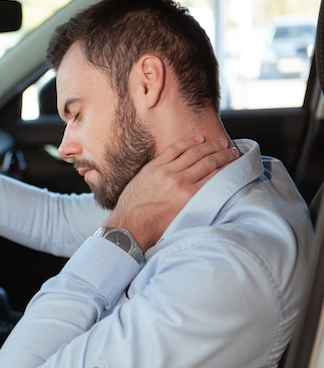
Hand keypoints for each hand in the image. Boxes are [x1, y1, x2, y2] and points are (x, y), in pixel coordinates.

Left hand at [106, 136, 238, 250]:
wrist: (130, 226)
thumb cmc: (156, 229)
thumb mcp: (184, 220)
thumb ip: (199, 205)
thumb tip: (214, 195)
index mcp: (190, 197)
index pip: (217, 176)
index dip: (229, 167)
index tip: (237, 162)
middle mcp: (181, 182)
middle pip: (208, 162)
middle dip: (223, 155)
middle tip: (233, 151)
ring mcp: (166, 172)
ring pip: (193, 153)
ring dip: (210, 146)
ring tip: (220, 142)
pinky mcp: (153, 167)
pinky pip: (174, 149)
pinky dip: (187, 142)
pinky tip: (198, 138)